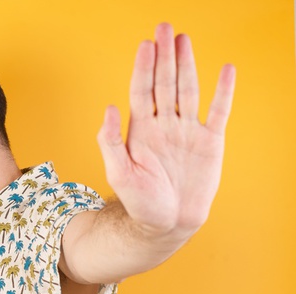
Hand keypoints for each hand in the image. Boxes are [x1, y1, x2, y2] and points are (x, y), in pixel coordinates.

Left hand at [97, 23, 235, 236]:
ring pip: (188, 90)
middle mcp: (163, 125)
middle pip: (164, 82)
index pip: (142, 90)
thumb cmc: (140, 202)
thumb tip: (109, 108)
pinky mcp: (209, 142)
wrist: (167, 223)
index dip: (143, 67)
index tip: (146, 44)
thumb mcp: (119, 174)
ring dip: (187, 65)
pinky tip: (226, 70)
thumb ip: (111, 142)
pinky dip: (223, 91)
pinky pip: (218, 111)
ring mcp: (187, 131)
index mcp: (141, 131)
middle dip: (164, 55)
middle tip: (164, 27)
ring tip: (184, 39)